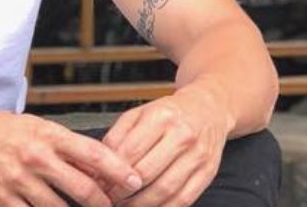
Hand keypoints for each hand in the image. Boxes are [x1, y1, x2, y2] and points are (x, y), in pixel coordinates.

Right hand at [0, 110, 145, 206]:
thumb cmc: (5, 130)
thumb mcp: (40, 128)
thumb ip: (68, 147)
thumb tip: (102, 166)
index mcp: (50, 135)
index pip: (94, 154)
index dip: (119, 171)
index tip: (135, 181)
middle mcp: (37, 158)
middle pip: (84, 189)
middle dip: (105, 203)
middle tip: (114, 206)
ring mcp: (20, 181)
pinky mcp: (3, 201)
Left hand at [101, 86, 231, 205]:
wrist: (209, 110)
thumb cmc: (170, 113)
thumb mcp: (140, 113)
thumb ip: (117, 136)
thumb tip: (98, 166)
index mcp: (161, 117)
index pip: (130, 152)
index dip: (111, 173)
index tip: (100, 185)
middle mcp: (182, 135)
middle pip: (146, 173)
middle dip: (123, 192)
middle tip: (110, 199)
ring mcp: (198, 156)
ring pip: (165, 190)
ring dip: (141, 205)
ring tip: (126, 206)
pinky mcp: (207, 173)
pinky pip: (183, 200)